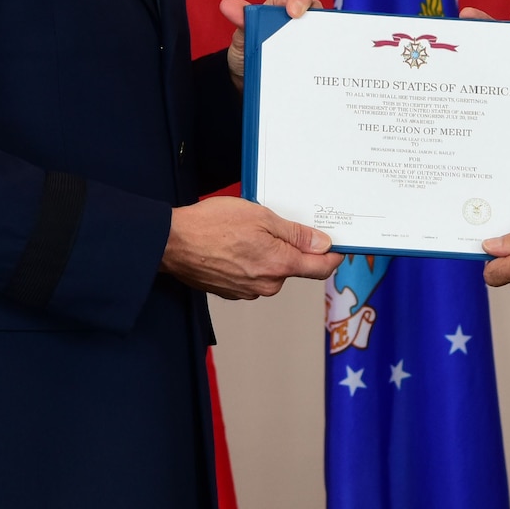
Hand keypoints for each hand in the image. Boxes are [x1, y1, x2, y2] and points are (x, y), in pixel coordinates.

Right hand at [161, 194, 341, 299]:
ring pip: (271, 270)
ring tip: (243, 233)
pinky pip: (252, 275)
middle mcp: (267, 285)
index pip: (321, 268)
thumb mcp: (260, 217)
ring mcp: (248, 291)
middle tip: (270, 224)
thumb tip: (322, 245)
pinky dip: (248, 261)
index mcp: (279, 265)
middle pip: (293, 267)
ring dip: (266, 253)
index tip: (337, 246)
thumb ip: (295, 234)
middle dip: (289, 247)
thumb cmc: (212, 225)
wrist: (172, 243)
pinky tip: (232, 245)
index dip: (333, 255)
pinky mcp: (232, 291)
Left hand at [219, 0, 324, 87]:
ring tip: (301, 58)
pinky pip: (320, 56)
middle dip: (313, 19)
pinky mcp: (311, 56)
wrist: (244, 75)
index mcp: (285, 0)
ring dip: (315, 43)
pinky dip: (316, 62)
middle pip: (318, 9)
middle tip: (299, 36)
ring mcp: (308, 36)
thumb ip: (240, 19)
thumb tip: (226, 5)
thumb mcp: (242, 33)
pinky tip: (308, 72)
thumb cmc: (246, 45)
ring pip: (323, 34)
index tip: (293, 12)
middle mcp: (302, 16)